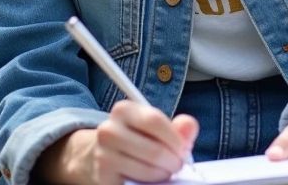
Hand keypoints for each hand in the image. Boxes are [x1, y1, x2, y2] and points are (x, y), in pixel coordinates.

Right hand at [36, 101, 198, 184]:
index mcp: (123, 110)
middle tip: (177, 165)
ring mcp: (103, 155)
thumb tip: (190, 127)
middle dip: (173, 161)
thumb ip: (177, 126)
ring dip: (163, 175)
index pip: (154, 121)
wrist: (97, 154)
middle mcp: (109, 130)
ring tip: (164, 171)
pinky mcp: (103, 177)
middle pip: (154, 150)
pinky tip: (149, 178)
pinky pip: (136, 184)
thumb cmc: (134, 138)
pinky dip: (149, 183)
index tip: (183, 149)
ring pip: (147, 170)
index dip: (175, 139)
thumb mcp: (153, 126)